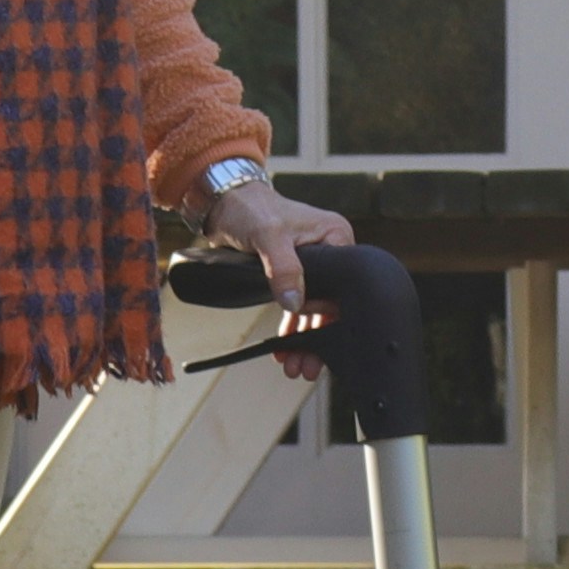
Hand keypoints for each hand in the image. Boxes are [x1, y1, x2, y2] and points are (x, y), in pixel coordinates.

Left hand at [198, 175, 356, 373]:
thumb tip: (295, 302)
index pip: (343, 286)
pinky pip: (298, 305)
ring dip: (304, 338)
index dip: (329, 318)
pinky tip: (284, 348)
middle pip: (330, 304)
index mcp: (336, 237)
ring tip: (295, 366)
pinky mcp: (294, 272)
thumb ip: (283, 268)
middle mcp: (330, 250)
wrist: (226, 202)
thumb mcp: (269, 236)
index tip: (316, 343)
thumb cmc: (251, 208)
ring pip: (314, 309)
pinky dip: (292, 327)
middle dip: (317, 338)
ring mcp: (313, 264)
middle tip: (306, 366)